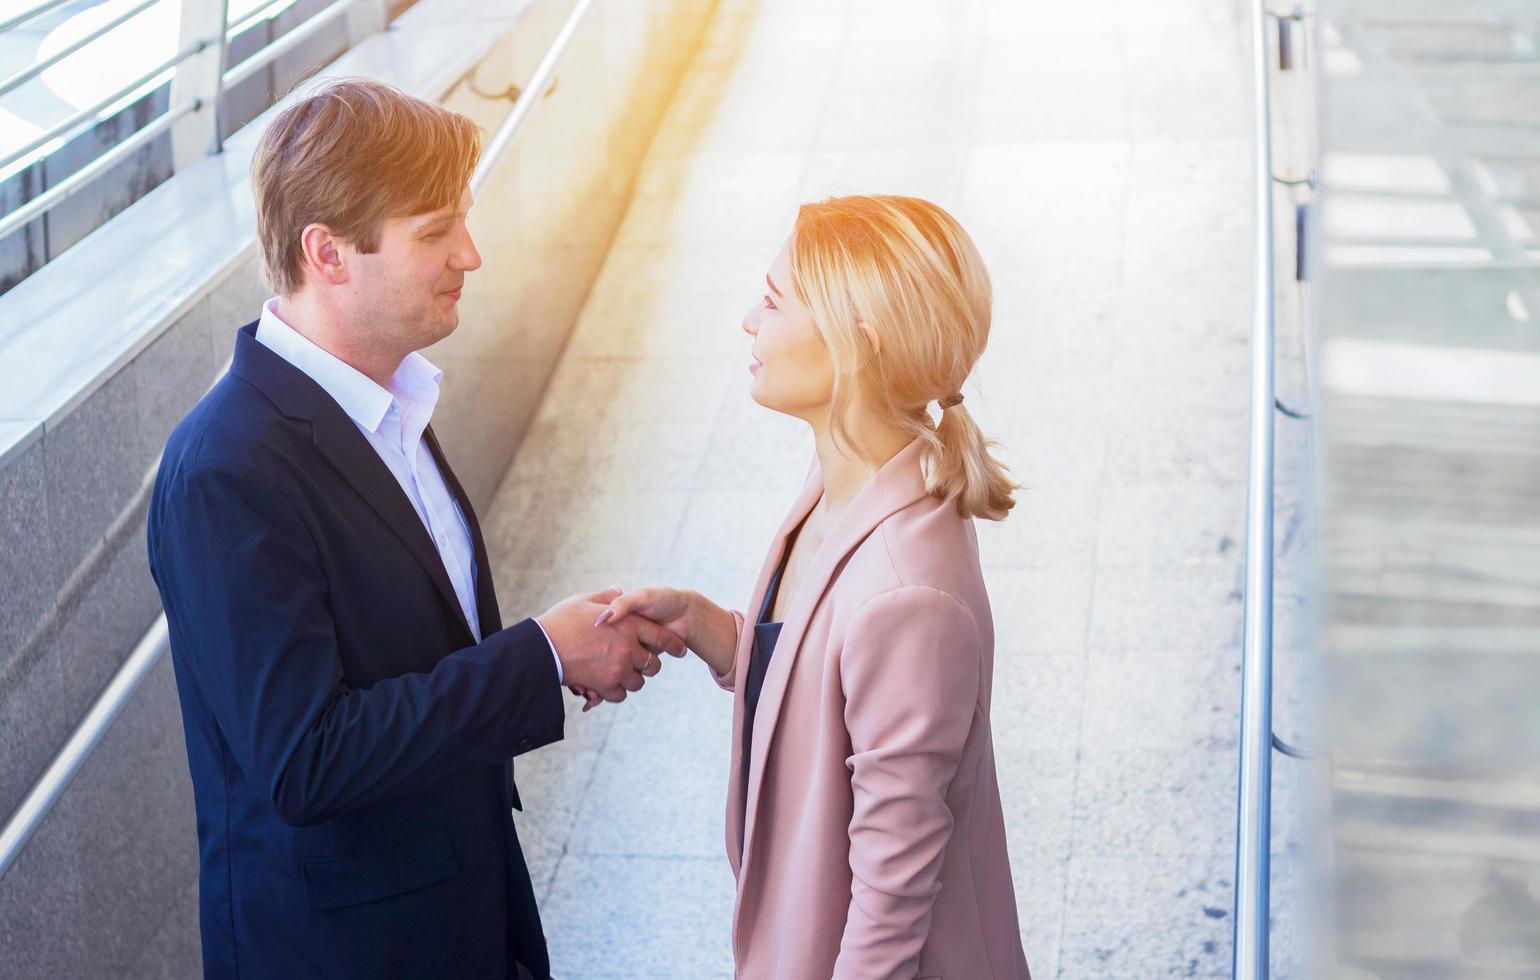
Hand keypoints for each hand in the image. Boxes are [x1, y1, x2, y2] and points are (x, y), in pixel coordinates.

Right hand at [537, 588, 682, 704]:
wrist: (541, 648)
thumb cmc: (561, 621)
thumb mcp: (585, 601)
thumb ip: (607, 599)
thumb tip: (618, 591)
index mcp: (628, 625)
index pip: (660, 637)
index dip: (672, 644)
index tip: (680, 650)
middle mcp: (628, 648)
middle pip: (652, 664)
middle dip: (649, 664)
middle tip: (642, 663)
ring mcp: (618, 669)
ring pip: (637, 682)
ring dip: (632, 679)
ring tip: (621, 673)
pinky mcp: (605, 685)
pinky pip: (620, 694)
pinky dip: (616, 691)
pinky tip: (608, 684)